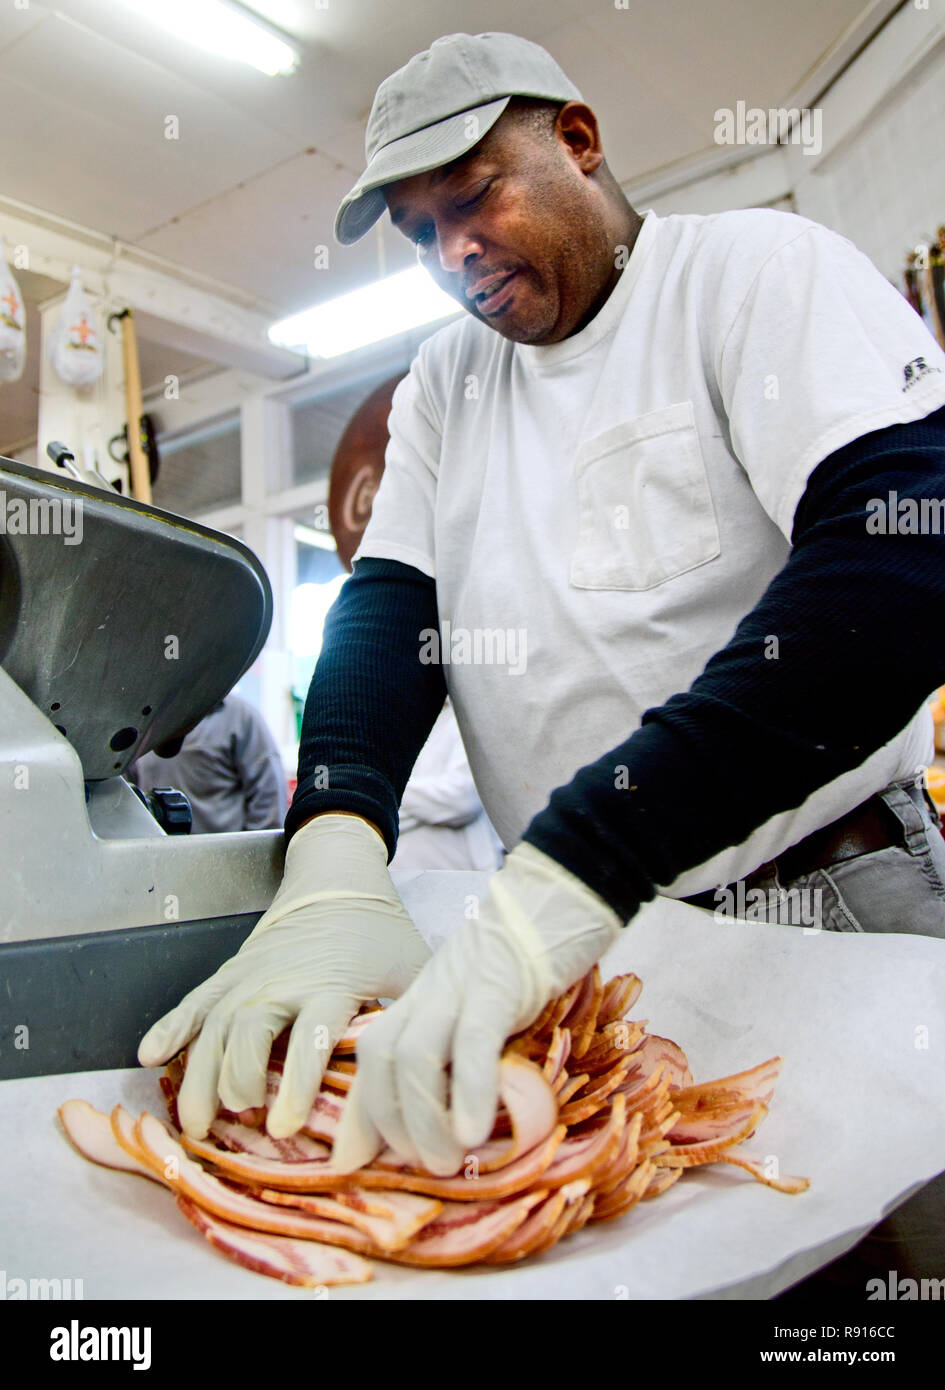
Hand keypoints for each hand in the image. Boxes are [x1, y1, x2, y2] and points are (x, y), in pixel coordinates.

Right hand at [137, 814, 431, 1139]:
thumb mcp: (412, 970)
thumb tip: (430, 1080)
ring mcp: (252, 976)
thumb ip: (418, 1020)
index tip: (285, 1124)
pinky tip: (151, 1056)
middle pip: (251, 1033)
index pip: (312, 1037)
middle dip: (241, 1080)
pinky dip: (172, 1027)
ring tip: (196, 1122)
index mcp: (333, 984)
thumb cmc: (381, 932)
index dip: (297, 1084)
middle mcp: (285, 981)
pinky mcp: (232, 971)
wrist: (339, 878)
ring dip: (201, 1074)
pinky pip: (195, 1000)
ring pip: (216, 1026)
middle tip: (242, 1119)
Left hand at [331, 841, 622, 1175]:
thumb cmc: (530, 953)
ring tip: (445, 1160)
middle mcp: (430, 994)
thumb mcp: (485, 999)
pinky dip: (468, 1091)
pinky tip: (473, 1131)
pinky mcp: (499, 985)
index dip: (359, 1114)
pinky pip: (473, 1042)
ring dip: (422, 1117)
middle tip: (419, 1165)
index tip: (352, 1162)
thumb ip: (469, 1043)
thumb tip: (469, 1111)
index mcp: (423, 999)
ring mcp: (460, 988)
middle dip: (387, 1121)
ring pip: (414, 1055)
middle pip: (380, 1057)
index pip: (373, 1057)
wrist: (560, 890)